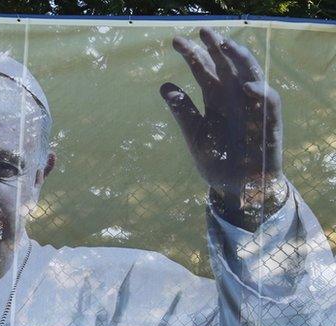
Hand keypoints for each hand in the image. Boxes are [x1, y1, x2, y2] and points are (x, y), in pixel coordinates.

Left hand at [161, 27, 286, 221]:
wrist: (236, 188)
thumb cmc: (217, 160)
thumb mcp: (194, 135)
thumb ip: (182, 111)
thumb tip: (164, 85)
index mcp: (215, 99)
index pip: (204, 69)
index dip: (192, 54)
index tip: (175, 41)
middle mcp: (234, 98)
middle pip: (226, 65)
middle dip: (216, 47)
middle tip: (202, 32)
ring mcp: (252, 108)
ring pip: (250, 74)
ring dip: (239, 59)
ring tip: (225, 46)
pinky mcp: (268, 123)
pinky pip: (268, 103)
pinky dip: (260, 92)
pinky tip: (246, 85)